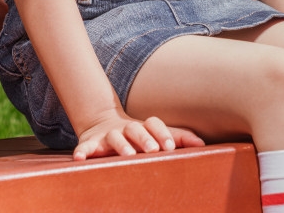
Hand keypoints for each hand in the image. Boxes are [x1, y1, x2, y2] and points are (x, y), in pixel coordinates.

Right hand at [73, 110, 203, 160]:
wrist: (102, 125)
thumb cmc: (137, 137)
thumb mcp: (156, 136)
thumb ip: (179, 137)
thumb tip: (203, 144)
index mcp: (143, 127)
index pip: (154, 124)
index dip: (163, 133)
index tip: (170, 146)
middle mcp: (126, 128)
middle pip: (135, 129)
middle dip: (145, 139)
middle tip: (153, 150)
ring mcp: (107, 135)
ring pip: (114, 137)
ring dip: (121, 145)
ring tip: (128, 155)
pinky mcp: (90, 143)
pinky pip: (85, 146)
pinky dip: (83, 151)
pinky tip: (80, 158)